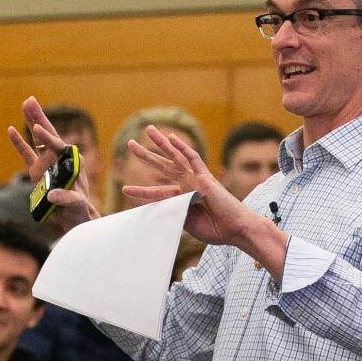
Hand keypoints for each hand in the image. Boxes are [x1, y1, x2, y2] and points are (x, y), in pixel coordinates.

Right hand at [7, 96, 100, 234]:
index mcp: (71, 162)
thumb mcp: (75, 204)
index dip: (48, 138)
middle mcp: (59, 158)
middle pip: (48, 134)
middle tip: (30, 100)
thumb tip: (52, 196)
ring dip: (32, 122)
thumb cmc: (78, 209)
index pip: (58, 146)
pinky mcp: (37, 171)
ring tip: (25, 104)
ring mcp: (47, 163)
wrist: (74, 216)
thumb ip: (66, 198)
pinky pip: (26, 154)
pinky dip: (19, 143)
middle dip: (39, 118)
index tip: (38, 130)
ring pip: (37, 139)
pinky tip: (11, 129)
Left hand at [123, 127, 287, 276]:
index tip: (126, 188)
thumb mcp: (186, 222)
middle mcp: (188, 185)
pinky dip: (183, 147)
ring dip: (160, 144)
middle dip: (146, 155)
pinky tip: (172, 138)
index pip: (157, 191)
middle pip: (162, 166)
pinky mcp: (205, 176)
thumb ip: (173, 212)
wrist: (235, 229)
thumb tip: (157, 207)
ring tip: (147, 130)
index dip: (141, 191)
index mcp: (182, 199)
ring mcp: (196, 179)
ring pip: (175, 157)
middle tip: (130, 144)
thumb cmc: (215, 230)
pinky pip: (193, 158)